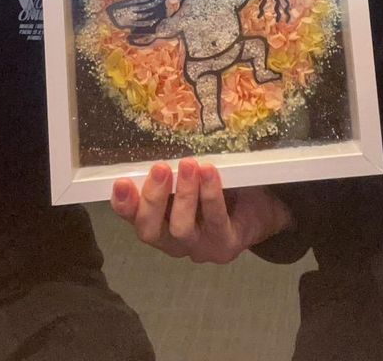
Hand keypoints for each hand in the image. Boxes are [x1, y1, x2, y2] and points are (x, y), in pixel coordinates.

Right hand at [110, 158, 292, 264]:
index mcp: (159, 222)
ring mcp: (198, 247)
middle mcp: (172, 241)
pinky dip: (210, 195)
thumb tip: (161, 134)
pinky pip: (215, 221)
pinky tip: (209, 173)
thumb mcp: (192, 178)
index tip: (120, 182)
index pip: (134, 217)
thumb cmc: (220, 187)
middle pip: (149, 230)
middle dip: (152, 199)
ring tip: (190, 165)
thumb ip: (175, 169)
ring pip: (181, 228)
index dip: (123, 203)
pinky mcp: (224, 246)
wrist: (261, 208)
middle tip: (160, 168)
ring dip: (184, 195)